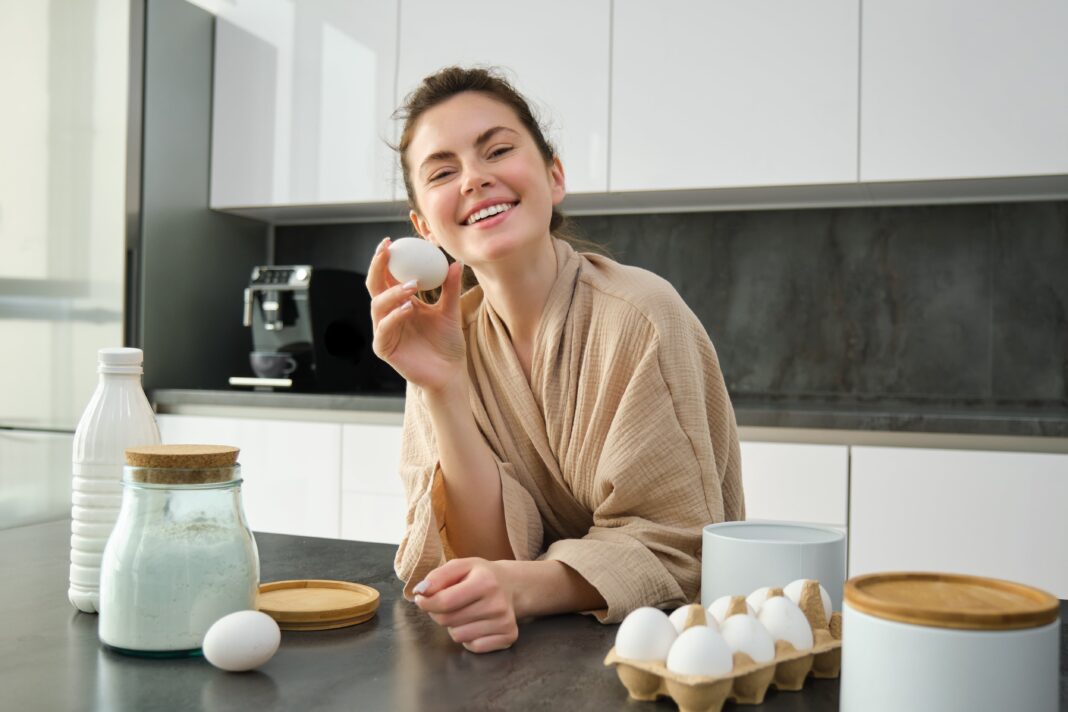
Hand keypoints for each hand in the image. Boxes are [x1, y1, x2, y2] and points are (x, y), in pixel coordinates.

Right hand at [366, 237, 466, 393]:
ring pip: (377, 305)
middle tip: (387, 250)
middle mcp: (388, 314)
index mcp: (401, 302)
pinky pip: (384, 328)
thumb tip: (455, 262)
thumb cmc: (448, 344)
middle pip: (374, 285)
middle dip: (378, 266)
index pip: (387, 275)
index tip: (392, 240)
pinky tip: (409, 307)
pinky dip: (394, 316)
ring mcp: (384, 331)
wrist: (450, 373)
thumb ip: (450, 288)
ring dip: (393, 292)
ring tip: (412, 284)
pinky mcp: (384, 348)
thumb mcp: (451, 311)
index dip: (386, 258)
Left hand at [413, 558, 518, 652]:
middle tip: (447, 604)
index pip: (444, 602)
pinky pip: (473, 647)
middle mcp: (497, 603)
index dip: (426, 603)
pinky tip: (476, 623)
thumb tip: (421, 592)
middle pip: (448, 621)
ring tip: (466, 612)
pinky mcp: (509, 637)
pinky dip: (469, 638)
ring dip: (454, 626)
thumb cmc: (481, 575)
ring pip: (458, 636)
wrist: (513, 585)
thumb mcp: (460, 566)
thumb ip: (437, 576)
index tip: (422, 599)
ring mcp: (504, 622)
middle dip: (439, 613)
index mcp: (485, 581)